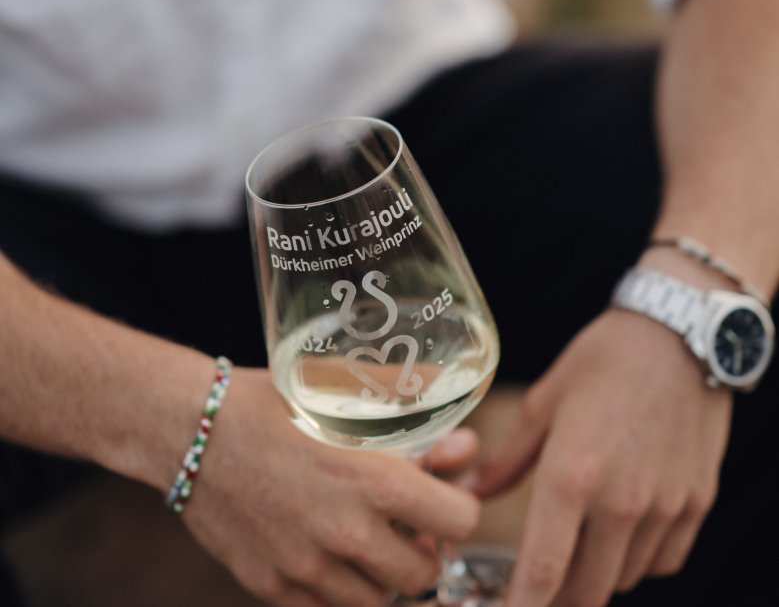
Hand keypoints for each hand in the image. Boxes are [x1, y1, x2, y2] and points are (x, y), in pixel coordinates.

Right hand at [181, 368, 479, 605]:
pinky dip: (337, 589)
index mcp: (372, 479)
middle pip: (423, 573)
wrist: (187, 426)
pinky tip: (324, 551)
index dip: (459, 507)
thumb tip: (461, 430)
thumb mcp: (342, 390)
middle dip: (423, 547)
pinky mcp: (270, 588)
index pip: (461, 521)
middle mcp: (344, 533)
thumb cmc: (269, 401)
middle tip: (403, 522)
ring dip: (382, 574)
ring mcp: (304, 568)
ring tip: (363, 536)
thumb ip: (409, 407)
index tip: (442, 496)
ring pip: (378, 601)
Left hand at [473, 309, 731, 606]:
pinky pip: (662, 560)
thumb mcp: (544, 401)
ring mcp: (666, 507)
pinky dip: (637, 558)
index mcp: (572, 474)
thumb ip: (508, 457)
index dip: (522, 605)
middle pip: (586, 590)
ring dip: (596, 574)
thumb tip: (475, 491)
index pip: (544, 568)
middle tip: (539, 582)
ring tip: (577, 544)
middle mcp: (622, 502)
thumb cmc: (601, 362)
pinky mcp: (696, 503)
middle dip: (557, 598)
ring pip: (623, 578)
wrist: (678, 336)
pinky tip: (621, 529)